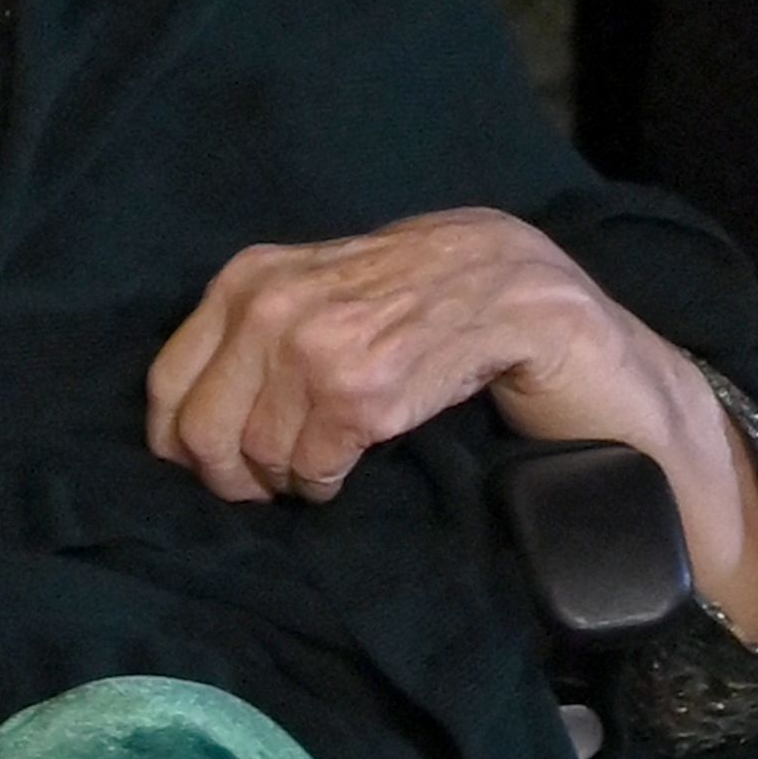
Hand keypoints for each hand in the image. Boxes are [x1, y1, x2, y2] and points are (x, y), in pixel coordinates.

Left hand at [145, 210, 757, 640]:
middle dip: (238, 478)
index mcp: (268, 271)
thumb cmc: (462, 353)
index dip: (188, 448)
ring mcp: (360, 314)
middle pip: (204, 418)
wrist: (589, 355)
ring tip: (341, 468)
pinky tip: (365, 462)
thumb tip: (179, 434)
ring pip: (266, 435)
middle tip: (297, 487)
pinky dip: (335, 469)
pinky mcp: (413, 355)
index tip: (242, 480)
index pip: (168, 375)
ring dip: (296, 478)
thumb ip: (265, 359)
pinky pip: (332, 436)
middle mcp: (301, 282)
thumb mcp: (346, 334)